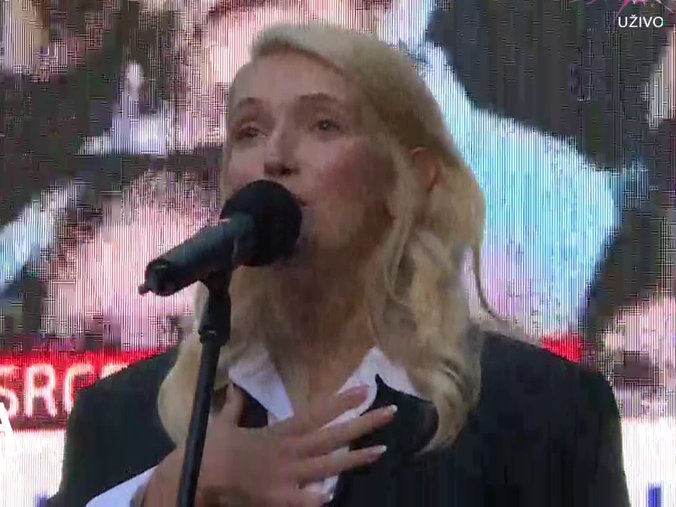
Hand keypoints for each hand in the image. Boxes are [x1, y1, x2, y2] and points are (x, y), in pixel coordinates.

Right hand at [144, 384, 395, 506]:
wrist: (196, 474)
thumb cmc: (213, 448)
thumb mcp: (224, 422)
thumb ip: (235, 406)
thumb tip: (235, 386)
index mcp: (279, 432)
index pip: (316, 413)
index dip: (341, 401)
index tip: (364, 389)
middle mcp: (288, 449)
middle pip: (332, 436)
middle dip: (362, 423)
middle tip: (389, 411)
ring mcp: (285, 474)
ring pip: (327, 465)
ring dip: (356, 458)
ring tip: (382, 449)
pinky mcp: (277, 497)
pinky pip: (303, 499)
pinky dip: (318, 498)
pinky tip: (335, 497)